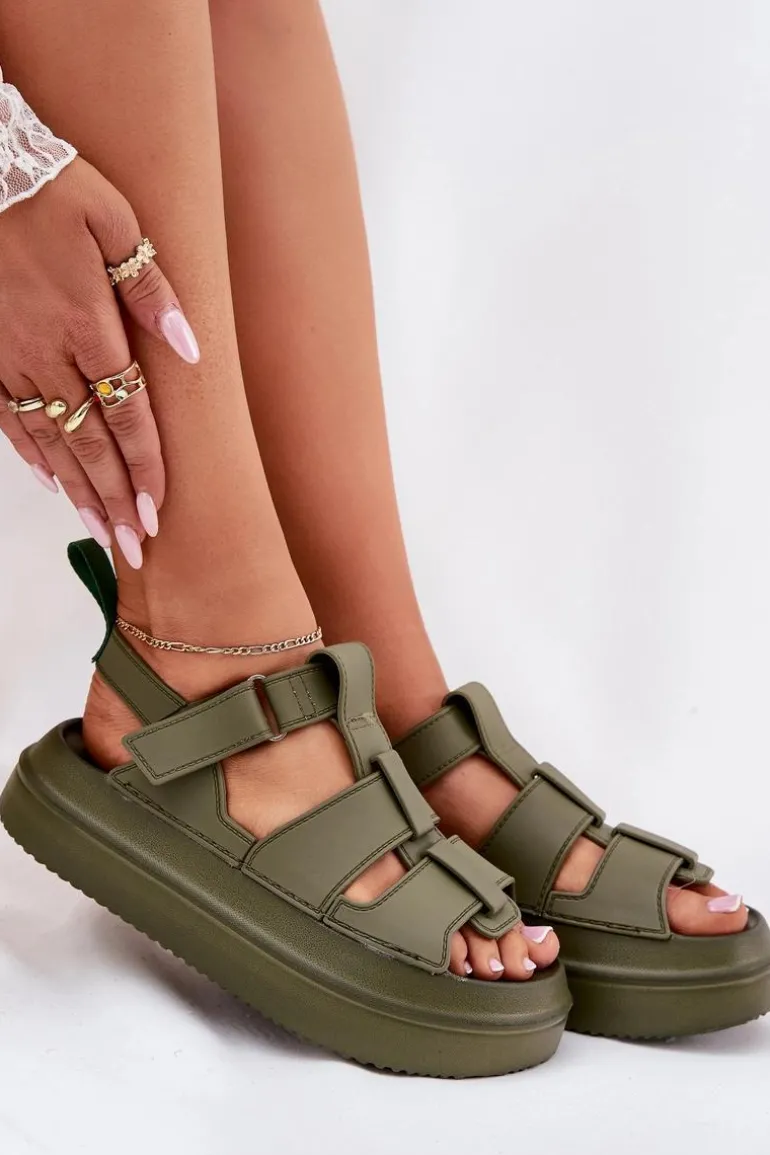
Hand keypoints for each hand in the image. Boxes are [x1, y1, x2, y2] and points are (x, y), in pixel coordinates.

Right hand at [0, 156, 198, 567]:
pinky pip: (9, 416)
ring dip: (77, 491)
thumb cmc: (52, 185)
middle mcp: (48, 353)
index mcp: (88, 324)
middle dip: (114, 499)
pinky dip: (31, 454)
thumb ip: (151, 289)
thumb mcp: (115, 220)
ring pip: (50, 440)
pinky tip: (50, 482)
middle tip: (134, 546)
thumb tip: (189, 349)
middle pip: (90, 444)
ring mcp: (10, 357)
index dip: (144, 467)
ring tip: (101, 532)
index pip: (127, 415)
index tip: (159, 512)